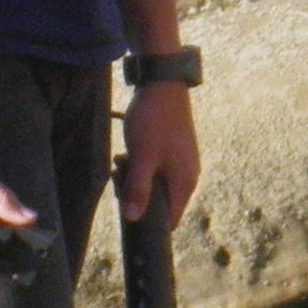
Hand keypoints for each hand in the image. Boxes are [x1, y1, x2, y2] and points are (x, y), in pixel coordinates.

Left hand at [119, 77, 199, 220]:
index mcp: (184, 182)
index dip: (149, 224)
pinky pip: (157, 170)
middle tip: (119, 179)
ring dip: (136, 180)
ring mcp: (182, 163)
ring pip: (157, 185)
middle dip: (138, 197)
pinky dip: (141, 167)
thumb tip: (132, 218)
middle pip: (162, 203)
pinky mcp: (175, 152)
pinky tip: (127, 155)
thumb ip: (138, 189)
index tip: (127, 214)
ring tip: (121, 162)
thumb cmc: (154, 121)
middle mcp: (188, 176)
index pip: (170, 219)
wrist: (162, 84)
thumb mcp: (142, 158)